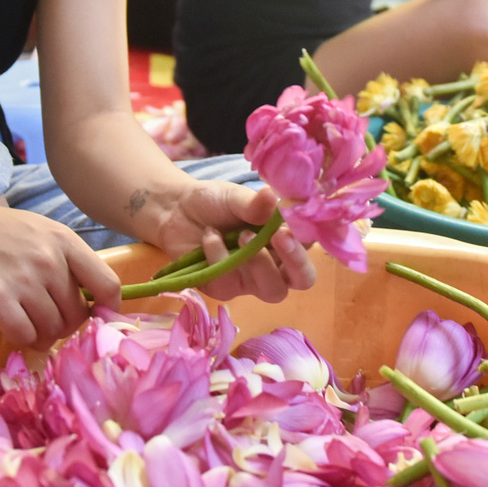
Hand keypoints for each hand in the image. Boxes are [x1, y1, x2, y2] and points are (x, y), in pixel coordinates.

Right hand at [0, 198, 121, 349]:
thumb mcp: (36, 230)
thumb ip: (63, 258)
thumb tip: (87, 299)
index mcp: (64, 240)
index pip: (107, 284)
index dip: (109, 309)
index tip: (99, 318)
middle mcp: (50, 260)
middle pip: (78, 314)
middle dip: (66, 325)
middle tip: (47, 322)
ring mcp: (24, 281)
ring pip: (52, 330)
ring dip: (42, 335)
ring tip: (27, 323)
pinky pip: (24, 336)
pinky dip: (21, 339)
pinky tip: (11, 327)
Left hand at [147, 180, 316, 304]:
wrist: (175, 210)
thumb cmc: (215, 202)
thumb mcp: (235, 197)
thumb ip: (255, 203)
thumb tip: (272, 196)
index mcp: (285, 239)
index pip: (311, 247)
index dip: (311, 241)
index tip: (297, 225)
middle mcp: (275, 264)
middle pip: (303, 280)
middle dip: (296, 262)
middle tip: (280, 236)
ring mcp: (250, 281)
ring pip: (271, 290)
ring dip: (257, 262)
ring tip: (239, 234)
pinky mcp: (224, 289)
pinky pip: (230, 285)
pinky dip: (219, 258)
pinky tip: (209, 237)